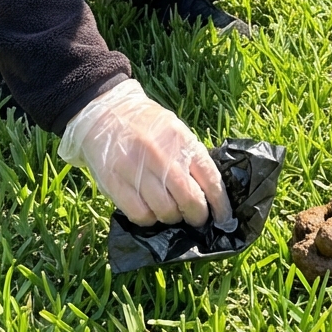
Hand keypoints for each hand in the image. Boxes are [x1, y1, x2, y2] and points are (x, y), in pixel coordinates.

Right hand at [57, 79, 233, 227]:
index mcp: (182, 140)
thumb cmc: (147, 125)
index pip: (210, 179)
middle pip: (190, 200)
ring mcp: (138, 170)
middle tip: (194, 218)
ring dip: (172, 218)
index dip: (220, 205)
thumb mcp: (175, 131)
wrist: (107, 112)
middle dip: (197, 216)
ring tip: (169, 210)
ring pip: (166, 212)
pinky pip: (141, 215)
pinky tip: (149, 209)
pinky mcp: (116, 183)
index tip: (223, 219)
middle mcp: (162, 155)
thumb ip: (191, 157)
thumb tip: (209, 193)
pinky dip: (149, 218)